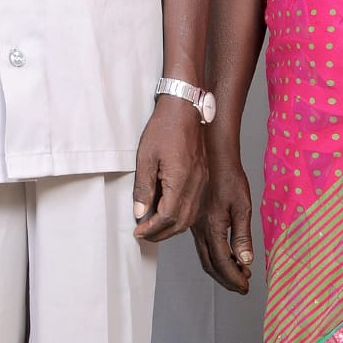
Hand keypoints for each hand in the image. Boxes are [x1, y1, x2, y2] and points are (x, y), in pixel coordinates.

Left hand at [132, 95, 206, 242]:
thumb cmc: (165, 128)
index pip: (167, 216)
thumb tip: (140, 212)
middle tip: (144, 234)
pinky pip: (194, 205)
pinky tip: (168, 212)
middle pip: (181, 222)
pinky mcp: (203, 177)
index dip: (151, 228)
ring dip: (172, 227)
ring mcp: (202, 181)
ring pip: (190, 216)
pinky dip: (181, 215)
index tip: (138, 231)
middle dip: (161, 233)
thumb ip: (143, 188)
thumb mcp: (146, 157)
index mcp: (181, 180)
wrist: (185, 108)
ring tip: (154, 227)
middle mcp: (196, 184)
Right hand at [192, 150, 254, 292]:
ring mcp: (195, 225)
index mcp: (213, 228)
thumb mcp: (242, 206)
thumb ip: (242, 236)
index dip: (234, 278)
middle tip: (241, 286)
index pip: (222, 263)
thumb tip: (245, 260)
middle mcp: (200, 230)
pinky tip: (227, 254)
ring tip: (238, 273)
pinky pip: (203, 245)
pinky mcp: (195, 220)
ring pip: (205, 256)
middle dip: (226, 279)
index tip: (245, 287)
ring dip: (221, 269)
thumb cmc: (229, 177)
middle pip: (211, 265)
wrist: (213, 156)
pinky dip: (215, 256)